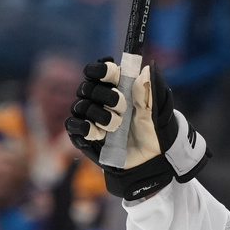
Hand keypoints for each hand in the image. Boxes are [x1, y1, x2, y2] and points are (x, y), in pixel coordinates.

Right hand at [65, 57, 210, 199]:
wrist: (151, 159)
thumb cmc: (153, 132)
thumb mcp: (155, 113)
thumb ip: (148, 93)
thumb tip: (146, 70)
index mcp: (116, 88)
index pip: (100, 71)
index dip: (102, 69)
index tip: (112, 73)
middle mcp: (99, 99)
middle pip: (89, 86)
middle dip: (107, 96)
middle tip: (123, 107)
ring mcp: (90, 116)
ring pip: (81, 105)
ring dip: (101, 115)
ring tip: (117, 126)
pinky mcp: (84, 134)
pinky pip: (73, 124)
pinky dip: (85, 126)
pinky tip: (100, 133)